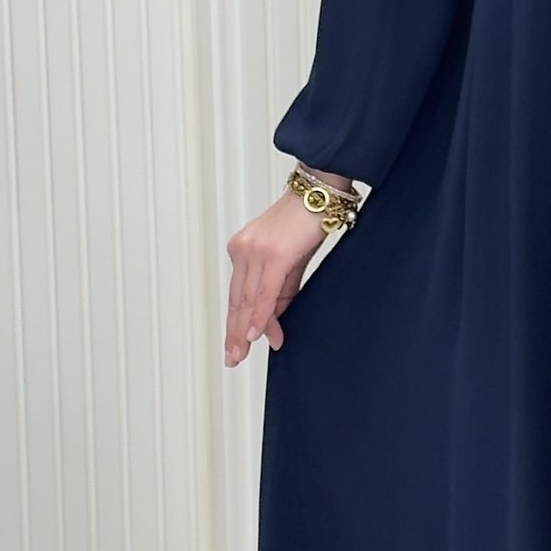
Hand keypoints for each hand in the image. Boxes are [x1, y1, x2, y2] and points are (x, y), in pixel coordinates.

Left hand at [224, 189, 330, 363]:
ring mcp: (256, 251)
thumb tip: (274, 327)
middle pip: (237, 299)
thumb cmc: (306, 222)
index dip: (239, 323)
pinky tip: (254, 333)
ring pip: (248, 300)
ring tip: (242, 353)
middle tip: (232, 357)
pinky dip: (260, 314)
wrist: (319, 193)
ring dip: (245, 330)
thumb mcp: (291, 262)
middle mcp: (243, 250)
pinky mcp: (274, 255)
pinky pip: (264, 292)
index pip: (239, 295)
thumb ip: (280, 293)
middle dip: (234, 332)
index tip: (238, 345)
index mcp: (242, 250)